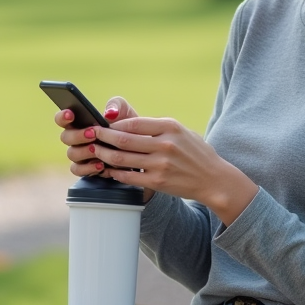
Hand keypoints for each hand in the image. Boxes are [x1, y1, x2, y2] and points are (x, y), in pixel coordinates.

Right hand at [54, 96, 139, 179]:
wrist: (136, 146)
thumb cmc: (126, 125)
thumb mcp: (124, 111)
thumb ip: (116, 106)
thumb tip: (109, 113)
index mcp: (79, 122)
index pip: (63, 118)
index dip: (63, 116)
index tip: (70, 114)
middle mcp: (76, 138)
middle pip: (65, 137)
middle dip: (77, 135)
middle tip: (92, 134)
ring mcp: (79, 154)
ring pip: (71, 154)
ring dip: (84, 151)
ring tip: (96, 149)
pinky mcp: (85, 168)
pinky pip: (78, 170)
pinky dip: (88, 168)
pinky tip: (100, 164)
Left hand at [88, 116, 257, 225]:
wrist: (214, 179)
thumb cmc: (196, 153)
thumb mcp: (182, 132)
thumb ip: (157, 127)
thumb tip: (127, 124)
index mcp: (170, 127)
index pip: (133, 122)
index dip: (114, 124)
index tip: (102, 123)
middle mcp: (165, 144)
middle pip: (123, 139)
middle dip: (102, 137)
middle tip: (90, 135)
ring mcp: (161, 164)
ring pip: (122, 158)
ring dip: (104, 154)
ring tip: (94, 151)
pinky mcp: (157, 182)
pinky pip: (129, 176)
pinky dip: (114, 172)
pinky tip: (107, 168)